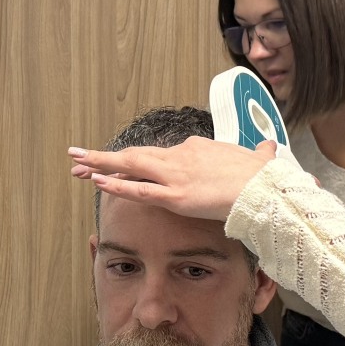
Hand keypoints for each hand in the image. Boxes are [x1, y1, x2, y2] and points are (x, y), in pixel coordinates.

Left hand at [69, 137, 277, 221]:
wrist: (268, 189)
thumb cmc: (265, 178)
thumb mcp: (261, 159)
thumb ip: (259, 153)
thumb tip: (267, 148)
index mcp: (197, 148)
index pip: (161, 154)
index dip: (138, 159)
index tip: (122, 163)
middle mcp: (181, 156)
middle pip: (135, 155)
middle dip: (104, 157)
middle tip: (79, 157)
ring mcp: (176, 176)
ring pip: (130, 167)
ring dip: (100, 166)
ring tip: (76, 165)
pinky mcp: (176, 197)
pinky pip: (140, 191)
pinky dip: (117, 186)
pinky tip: (97, 182)